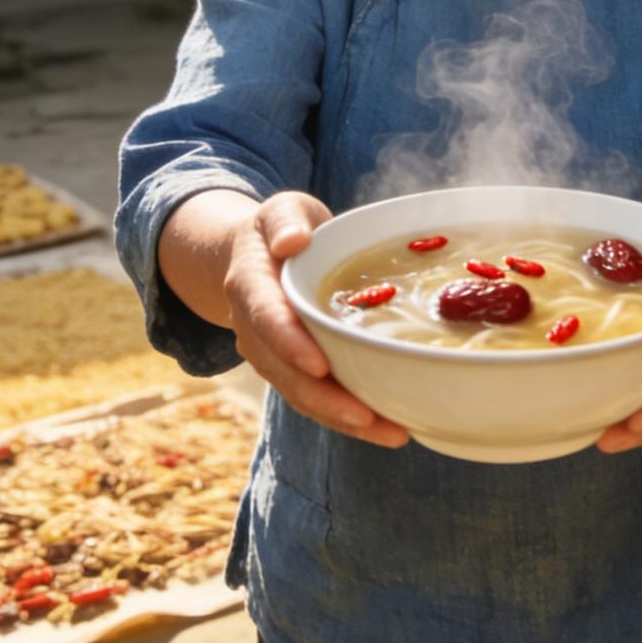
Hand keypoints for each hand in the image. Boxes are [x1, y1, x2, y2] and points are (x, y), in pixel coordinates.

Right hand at [223, 192, 408, 448]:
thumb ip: (285, 220)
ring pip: (302, 395)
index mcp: (250, 284)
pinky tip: (389, 427)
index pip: (266, 317)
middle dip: (325, 399)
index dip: (291, 344)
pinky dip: (349, 417)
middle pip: (285, 372)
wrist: (259, 256)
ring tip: (392, 432)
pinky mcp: (294, 371)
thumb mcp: (282, 210)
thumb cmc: (282, 228)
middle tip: (368, 416)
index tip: (320, 365)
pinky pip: (317, 400)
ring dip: (342, 418)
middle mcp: (255, 329)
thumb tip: (292, 241)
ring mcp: (272, 356)